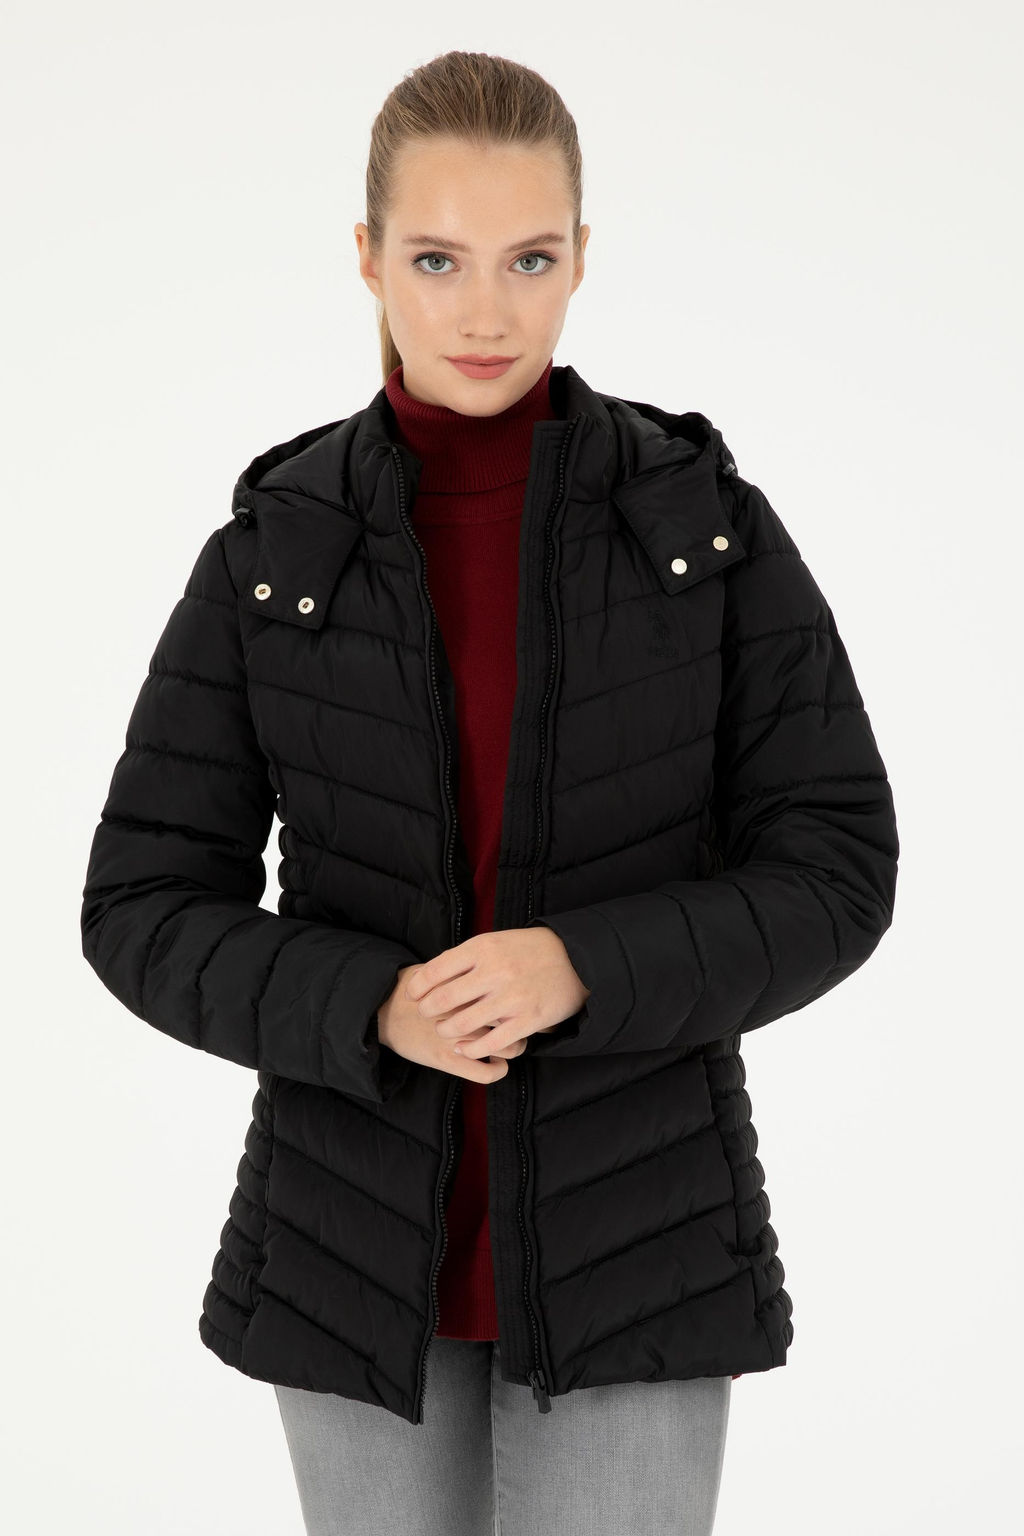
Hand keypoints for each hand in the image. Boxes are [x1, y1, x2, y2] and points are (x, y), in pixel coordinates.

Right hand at [377, 964, 522, 1083]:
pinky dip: (498, 1069)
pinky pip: (484, 1072)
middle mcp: (461, 1009)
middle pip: (510, 1016)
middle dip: (521, 1021)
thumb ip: (466, 966)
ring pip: (504, 1046)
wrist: (381, 1011)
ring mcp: (454, 1036)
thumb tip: (500, 958)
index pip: (505, 990)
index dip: (521, 994)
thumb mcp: (440, 967)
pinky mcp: (446, 1060)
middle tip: (522, 1022)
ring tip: (512, 1043)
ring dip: (515, 1047)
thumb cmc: (414, 987)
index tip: (523, 997)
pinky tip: (498, 1062)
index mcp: (463, 983)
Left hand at [404, 928, 590, 1060]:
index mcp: (482, 948)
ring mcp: (511, 998)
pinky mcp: (527, 1020)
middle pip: (443, 999)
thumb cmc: (528, 950)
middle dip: (427, 1010)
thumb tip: (430, 975)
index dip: (417, 987)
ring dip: (446, 1030)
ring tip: (444, 1029)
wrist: (575, 958)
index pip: (434, 971)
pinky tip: (464, 1047)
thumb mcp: (495, 942)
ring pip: (462, 1024)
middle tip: (426, 1014)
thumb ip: (465, 957)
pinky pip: (490, 1042)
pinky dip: (471, 1048)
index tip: (413, 995)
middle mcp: (494, 972)